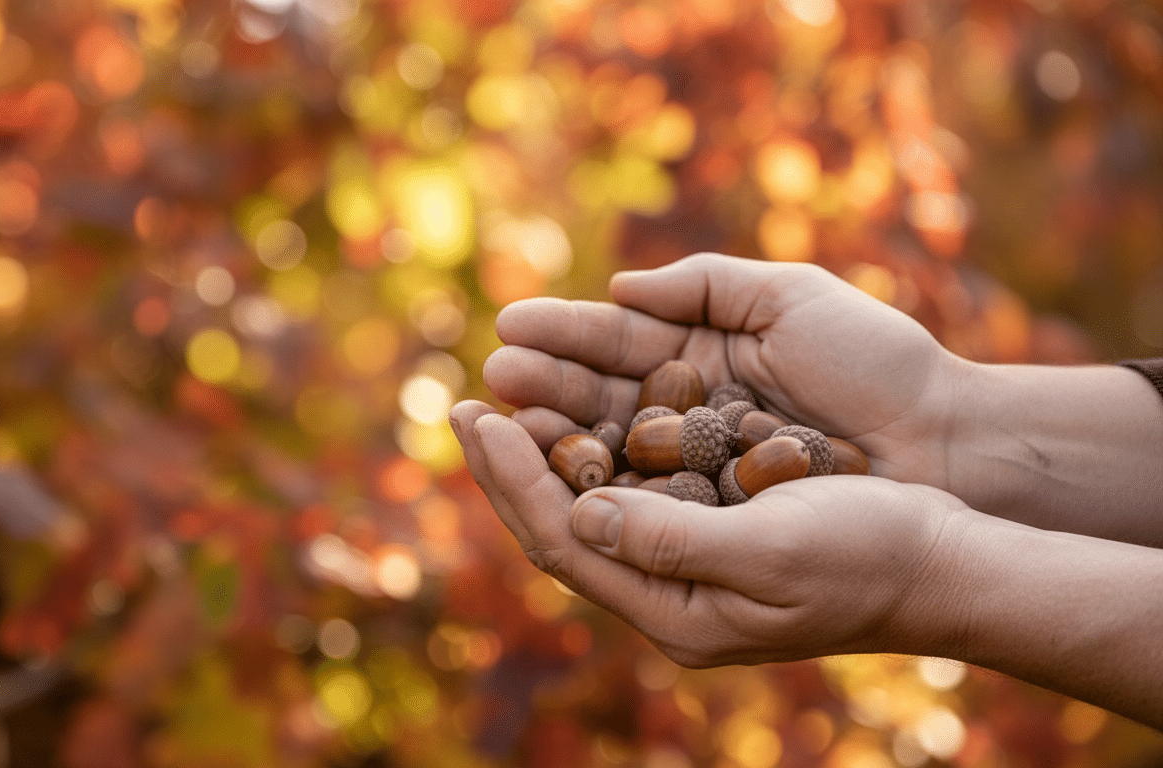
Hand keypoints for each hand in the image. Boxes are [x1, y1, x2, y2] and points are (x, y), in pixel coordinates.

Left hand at [449, 403, 972, 666]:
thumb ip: (672, 541)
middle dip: (510, 466)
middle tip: (464, 404)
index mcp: (674, 613)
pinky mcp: (713, 533)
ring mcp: (689, 567)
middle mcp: (669, 595)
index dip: (513, 479)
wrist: (942, 563)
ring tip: (506, 400)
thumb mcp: (771, 551)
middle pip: (561, 528)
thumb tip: (579, 517)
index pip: (563, 544)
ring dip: (546, 453)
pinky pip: (633, 491)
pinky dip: (597, 450)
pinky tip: (581, 413)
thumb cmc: (869, 556)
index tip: (480, 416)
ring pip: (591, 506)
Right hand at [485, 253, 962, 488]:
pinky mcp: (716, 518)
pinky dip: (601, 492)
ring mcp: (698, 469)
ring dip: (555, 442)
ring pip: (611, 455)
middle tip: (493, 381)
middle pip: (599, 401)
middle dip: (544, 390)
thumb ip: (703, 285)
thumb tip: (615, 290)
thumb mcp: (791, 297)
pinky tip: (560, 479)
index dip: (562, 336)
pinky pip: (647, 505)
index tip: (509, 329)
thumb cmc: (876, 361)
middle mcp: (686, 414)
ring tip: (504, 425)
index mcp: (700, 354)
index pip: (615, 344)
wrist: (947, 439)